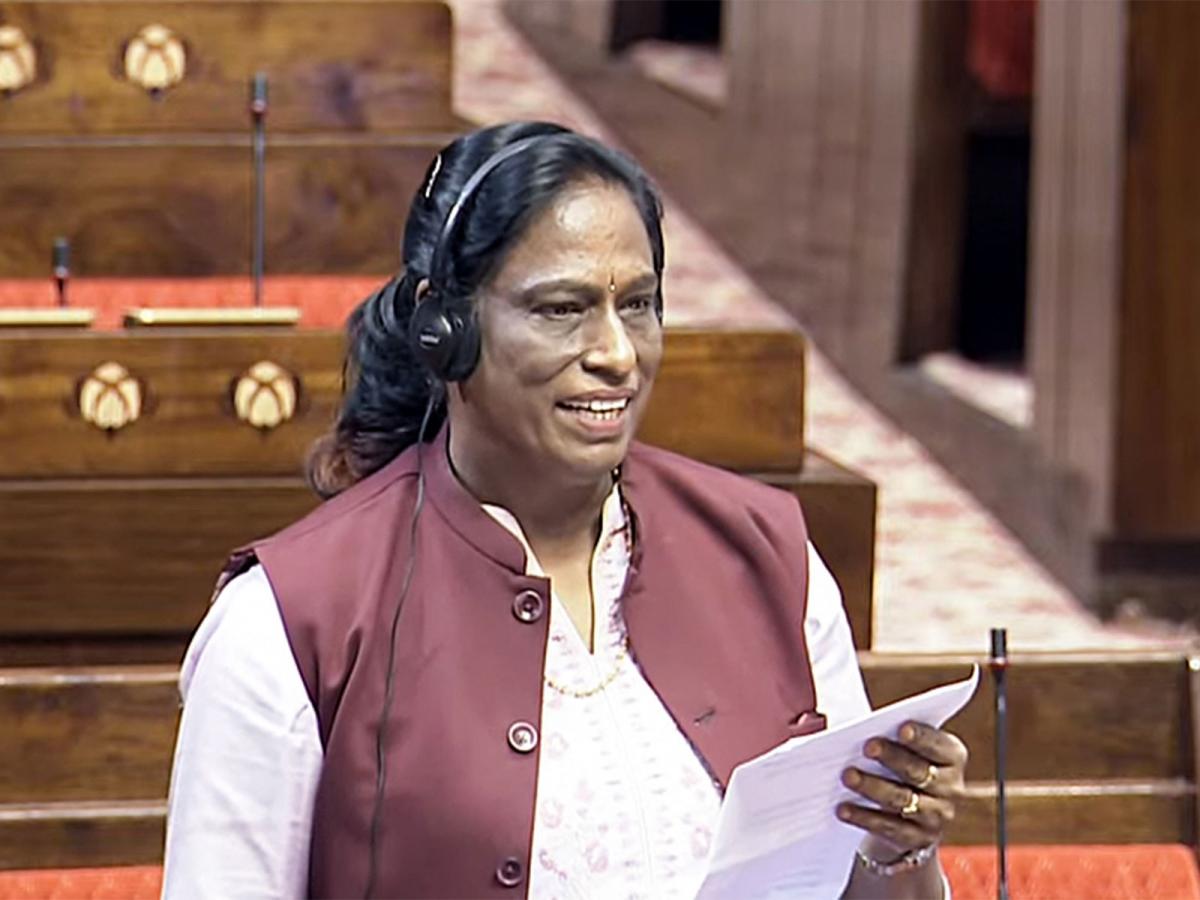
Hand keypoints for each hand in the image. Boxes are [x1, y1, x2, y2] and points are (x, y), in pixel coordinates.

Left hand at [837, 721, 967, 858]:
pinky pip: (889, 827)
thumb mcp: (904, 748)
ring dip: (873, 787)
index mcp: (951, 756)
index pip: (939, 745)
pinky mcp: (918, 839)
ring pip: (903, 799)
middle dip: (892, 757)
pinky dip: (864, 817)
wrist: (908, 815)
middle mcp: (950, 787)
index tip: (902, 729)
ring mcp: (937, 816)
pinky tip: (843, 809)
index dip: (922, 737)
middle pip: (919, 771)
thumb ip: (890, 735)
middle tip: (868, 747)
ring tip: (848, 776)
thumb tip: (850, 728)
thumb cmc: (900, 765)